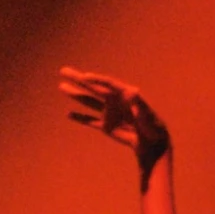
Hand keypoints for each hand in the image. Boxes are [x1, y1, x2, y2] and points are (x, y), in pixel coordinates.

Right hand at [60, 68, 170, 183]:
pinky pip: (90, 121)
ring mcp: (108, 113)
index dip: (95, 79)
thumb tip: (133, 91)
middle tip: (63, 70)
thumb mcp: (147, 115)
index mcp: (123, 94)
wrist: (152, 142)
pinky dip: (80, 118)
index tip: (84, 77)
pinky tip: (69, 114)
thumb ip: (139, 104)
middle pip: (92, 87)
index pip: (106, 83)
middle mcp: (113, 100)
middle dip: (78, 79)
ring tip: (61, 86)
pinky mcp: (106, 126)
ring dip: (75, 94)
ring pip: (88, 102)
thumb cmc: (153, 126)